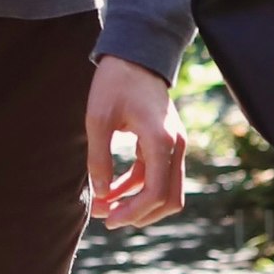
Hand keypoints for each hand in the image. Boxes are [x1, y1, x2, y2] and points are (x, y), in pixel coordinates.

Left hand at [87, 54, 185, 227]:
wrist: (135, 55)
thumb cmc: (116, 83)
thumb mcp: (98, 119)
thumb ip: (99, 158)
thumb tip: (100, 194)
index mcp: (161, 141)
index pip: (156, 192)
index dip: (133, 212)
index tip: (108, 218)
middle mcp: (175, 146)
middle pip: (169, 199)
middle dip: (139, 214)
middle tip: (106, 217)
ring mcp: (174, 145)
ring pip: (166, 190)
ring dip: (138, 203)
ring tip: (104, 207)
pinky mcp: (166, 143)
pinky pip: (157, 175)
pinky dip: (138, 188)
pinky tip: (112, 190)